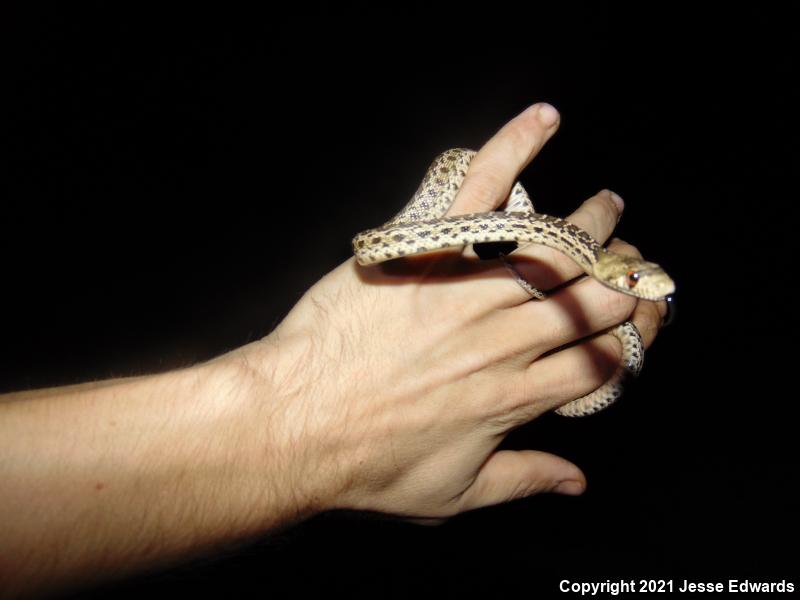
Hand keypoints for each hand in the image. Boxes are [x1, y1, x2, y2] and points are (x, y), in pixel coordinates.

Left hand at [237, 103, 667, 519]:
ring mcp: (471, 290)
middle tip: (632, 260)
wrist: (296, 423)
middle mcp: (509, 338)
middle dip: (627, 275)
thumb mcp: (455, 493)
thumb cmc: (369, 464)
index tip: (639, 320)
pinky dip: (514, 148)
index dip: (635, 335)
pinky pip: (478, 191)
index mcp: (520, 395)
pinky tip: (541, 120)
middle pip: (596, 297)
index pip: (606, 356)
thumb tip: (576, 481)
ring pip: (556, 246)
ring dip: (595, 224)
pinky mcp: (429, 252)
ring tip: (609, 207)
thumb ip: (524, 479)